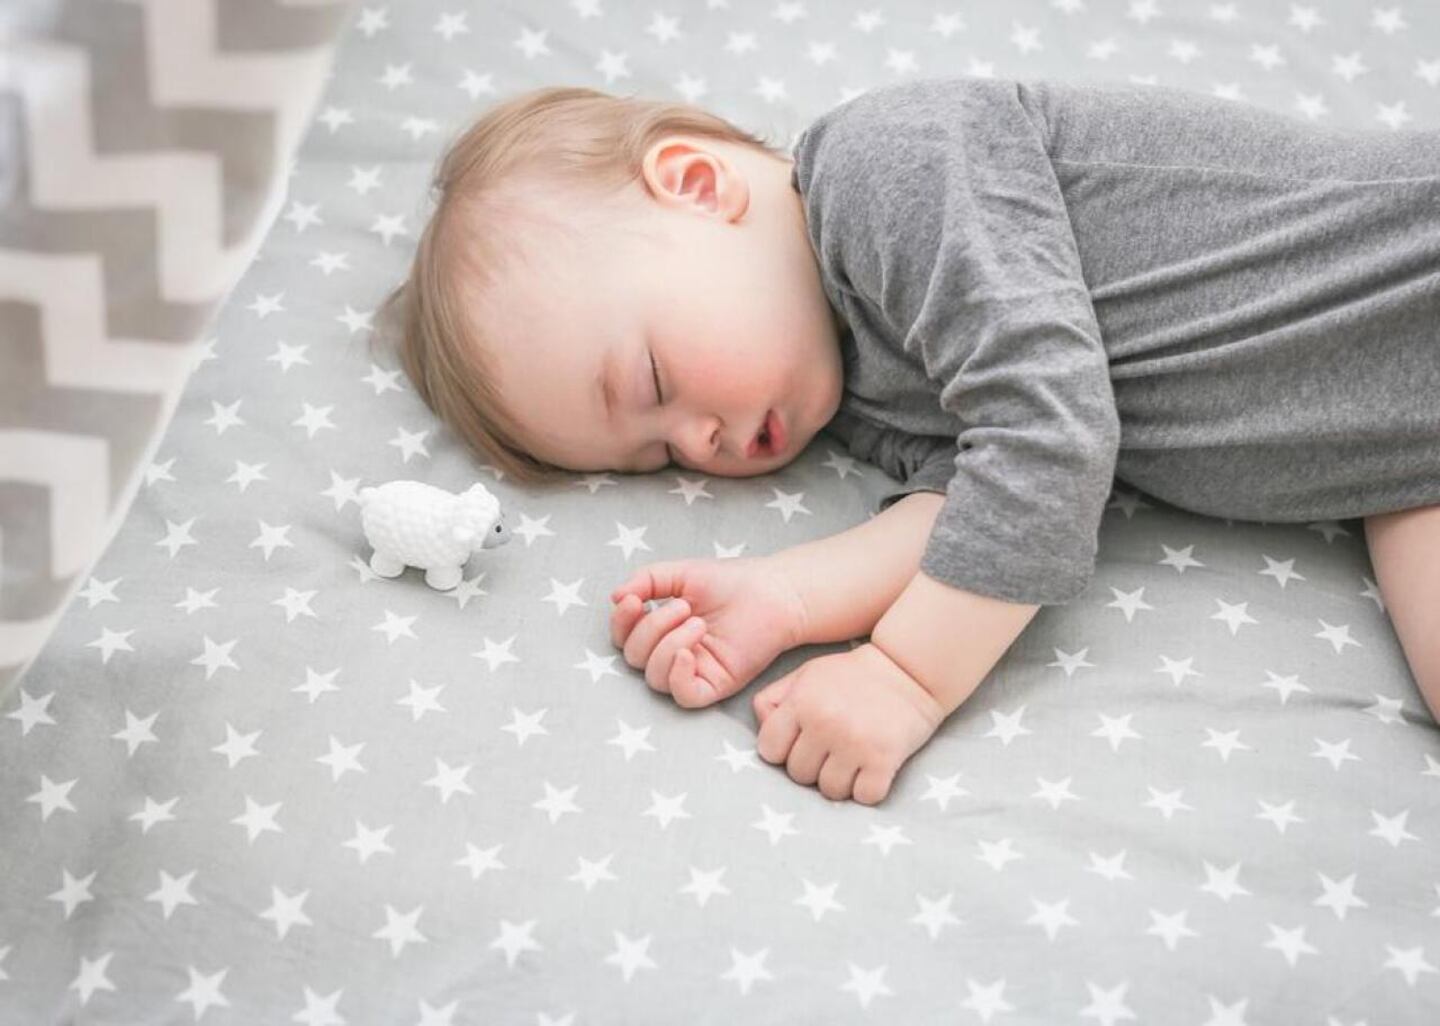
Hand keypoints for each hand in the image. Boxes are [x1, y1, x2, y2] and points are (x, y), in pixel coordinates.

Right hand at [609, 556, 807, 708]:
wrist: (773, 592)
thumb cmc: (731, 582)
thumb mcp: (681, 573)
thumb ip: (647, 580)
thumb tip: (616, 598)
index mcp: (661, 628)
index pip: (624, 637)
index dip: (622, 622)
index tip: (634, 600)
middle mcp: (671, 652)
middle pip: (634, 658)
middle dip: (651, 629)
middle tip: (684, 607)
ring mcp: (692, 671)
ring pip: (654, 678)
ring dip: (668, 645)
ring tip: (698, 623)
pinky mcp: (713, 686)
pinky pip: (682, 696)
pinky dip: (677, 676)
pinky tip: (688, 653)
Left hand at [751, 643, 945, 804]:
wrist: (909, 669)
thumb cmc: (851, 675)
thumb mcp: (806, 674)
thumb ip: (774, 699)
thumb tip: (762, 727)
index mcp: (801, 702)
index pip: (769, 751)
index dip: (782, 751)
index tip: (800, 743)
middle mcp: (824, 723)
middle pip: (799, 775)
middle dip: (813, 766)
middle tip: (832, 749)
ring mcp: (854, 743)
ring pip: (830, 791)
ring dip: (841, 781)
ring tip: (853, 759)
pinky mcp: (884, 759)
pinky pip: (864, 797)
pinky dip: (868, 789)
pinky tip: (872, 769)